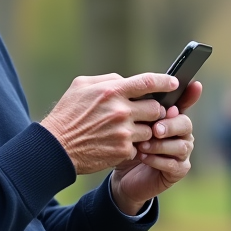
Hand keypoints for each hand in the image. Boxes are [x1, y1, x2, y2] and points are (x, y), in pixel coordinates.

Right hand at [40, 72, 174, 175]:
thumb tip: (126, 80)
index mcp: (113, 91)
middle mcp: (121, 111)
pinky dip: (132, 146)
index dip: (165, 82)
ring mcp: (124, 132)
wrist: (56, 147)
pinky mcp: (123, 151)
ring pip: (150, 130)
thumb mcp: (82, 86)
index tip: (174, 84)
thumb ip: (108, 80)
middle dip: (153, 111)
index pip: (148, 83)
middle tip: (144, 114)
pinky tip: (116, 144)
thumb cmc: (67, 113)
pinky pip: (139, 147)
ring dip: (143, 130)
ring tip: (126, 131)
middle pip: (155, 109)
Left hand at [110, 82, 201, 214]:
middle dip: (170, 125)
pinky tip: (143, 157)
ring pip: (181, 145)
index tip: (195, 85)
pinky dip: (158, 160)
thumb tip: (141, 90)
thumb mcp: (132, 126)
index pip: (185, 104)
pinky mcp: (179, 171)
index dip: (191, 95)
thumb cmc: (130, 146)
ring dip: (160, 145)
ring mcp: (183, 153)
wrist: (124, 177)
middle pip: (185, 124)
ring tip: (142, 146)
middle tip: (155, 129)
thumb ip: (140, 110)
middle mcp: (182, 134)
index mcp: (173, 118)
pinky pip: (174, 164)